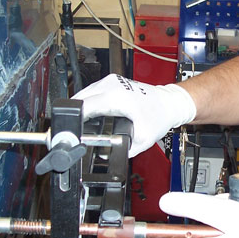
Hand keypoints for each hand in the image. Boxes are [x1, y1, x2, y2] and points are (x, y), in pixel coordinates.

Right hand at [72, 74, 195, 156]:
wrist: (169, 103)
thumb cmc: (159, 115)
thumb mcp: (143, 139)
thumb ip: (124, 150)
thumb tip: (108, 156)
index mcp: (116, 97)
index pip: (83, 106)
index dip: (73, 120)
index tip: (68, 132)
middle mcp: (111, 85)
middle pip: (79, 99)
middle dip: (74, 116)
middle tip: (74, 131)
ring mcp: (110, 81)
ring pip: (83, 94)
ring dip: (80, 109)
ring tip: (82, 123)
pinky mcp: (111, 82)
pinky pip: (91, 92)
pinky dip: (88, 103)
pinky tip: (91, 114)